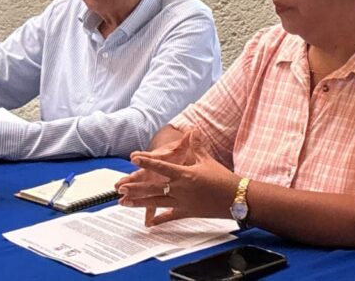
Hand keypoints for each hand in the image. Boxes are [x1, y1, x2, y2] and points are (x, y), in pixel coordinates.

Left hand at [117, 128, 239, 226]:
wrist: (235, 198)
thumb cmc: (222, 178)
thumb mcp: (207, 160)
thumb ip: (197, 146)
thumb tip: (194, 130)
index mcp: (184, 174)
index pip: (161, 166)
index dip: (147, 161)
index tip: (134, 158)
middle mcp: (180, 189)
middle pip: (152, 188)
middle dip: (135, 188)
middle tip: (120, 188)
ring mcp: (182, 203)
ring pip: (156, 202)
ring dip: (139, 203)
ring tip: (124, 203)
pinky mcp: (187, 213)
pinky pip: (170, 217)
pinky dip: (159, 220)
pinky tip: (149, 224)